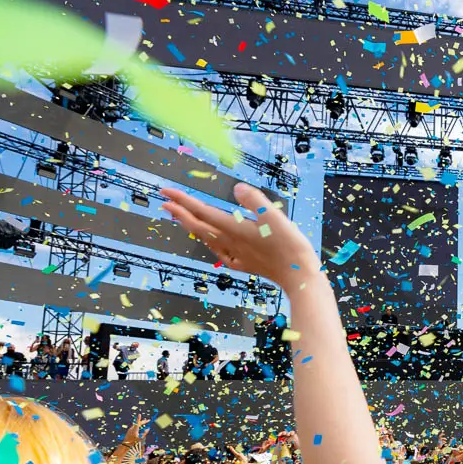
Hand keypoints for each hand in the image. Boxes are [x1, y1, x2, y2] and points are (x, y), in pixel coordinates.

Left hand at [161, 183, 319, 288]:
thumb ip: (254, 200)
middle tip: (164, 202)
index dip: (182, 201)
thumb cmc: (289, 245)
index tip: (166, 192)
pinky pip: (218, 251)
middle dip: (179, 213)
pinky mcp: (242, 264)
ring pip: (205, 239)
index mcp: (234, 228)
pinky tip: (208, 242)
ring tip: (179, 218)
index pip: (202, 211)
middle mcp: (230, 242)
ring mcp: (235, 255)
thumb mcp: (275, 216)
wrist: (297, 275)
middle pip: (198, 226)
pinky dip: (207, 243)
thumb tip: (236, 188)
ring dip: (190, 226)